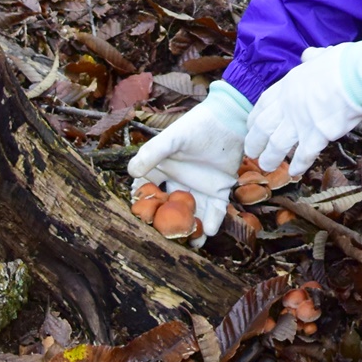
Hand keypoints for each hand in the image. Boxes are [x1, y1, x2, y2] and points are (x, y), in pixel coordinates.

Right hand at [127, 82, 250, 240]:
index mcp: (162, 170)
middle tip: (166, 240)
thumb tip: (131, 172)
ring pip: (193, 213)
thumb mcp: (172, 138)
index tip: (141, 220)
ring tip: (190, 242)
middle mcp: (179, 182)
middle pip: (170, 208)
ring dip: (192, 227)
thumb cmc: (197, 125)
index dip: (144, 205)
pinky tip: (209, 230)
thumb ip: (153, 153)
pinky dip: (212, 220)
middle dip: (168, 224)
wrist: (230, 119)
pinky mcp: (219, 189)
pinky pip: (215, 209)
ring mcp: (199, 188)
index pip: (148, 191)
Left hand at [245, 37, 361, 176]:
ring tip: (267, 167)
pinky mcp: (317, 136)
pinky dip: (297, 165)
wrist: (357, 76)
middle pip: (263, 128)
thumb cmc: (343, 63)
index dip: (254, 119)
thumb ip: (311, 59)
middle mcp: (288, 106)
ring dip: (270, 158)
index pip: (262, 105)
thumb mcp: (320, 55)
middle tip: (252, 153)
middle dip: (254, 143)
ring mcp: (301, 122)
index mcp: (287, 86)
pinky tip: (295, 172)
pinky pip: (303, 155)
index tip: (251, 128)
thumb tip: (308, 55)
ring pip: (277, 146)